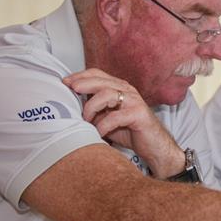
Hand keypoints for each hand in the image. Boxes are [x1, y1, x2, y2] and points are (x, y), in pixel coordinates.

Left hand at [63, 68, 184, 177]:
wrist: (155, 146)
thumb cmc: (131, 132)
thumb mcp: (107, 118)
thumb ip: (94, 109)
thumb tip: (71, 107)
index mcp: (119, 88)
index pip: (98, 74)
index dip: (81, 76)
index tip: (65, 82)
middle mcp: (128, 91)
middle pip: (102, 80)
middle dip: (83, 84)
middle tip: (71, 90)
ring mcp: (135, 102)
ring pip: (108, 94)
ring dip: (92, 106)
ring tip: (86, 119)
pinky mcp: (139, 115)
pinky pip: (116, 117)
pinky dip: (103, 125)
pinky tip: (98, 132)